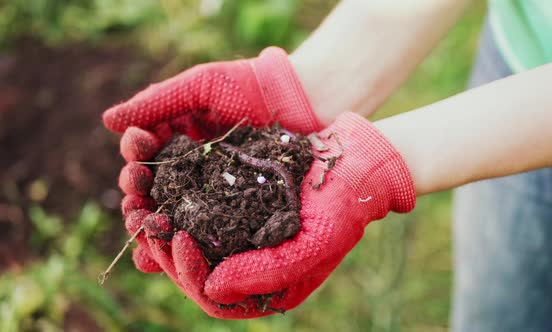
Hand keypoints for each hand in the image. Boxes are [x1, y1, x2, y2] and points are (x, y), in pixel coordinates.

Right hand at [104, 47, 322, 278]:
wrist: (294, 99)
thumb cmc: (245, 86)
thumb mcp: (198, 86)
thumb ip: (156, 102)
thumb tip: (108, 121)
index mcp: (172, 141)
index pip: (142, 157)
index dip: (134, 159)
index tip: (137, 153)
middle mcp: (185, 170)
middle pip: (150, 190)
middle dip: (137, 194)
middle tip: (137, 192)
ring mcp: (207, 192)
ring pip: (170, 214)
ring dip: (151, 223)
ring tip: (147, 224)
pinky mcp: (229, 210)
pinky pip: (200, 229)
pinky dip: (179, 241)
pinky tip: (166, 250)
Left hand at [119, 112, 415, 317]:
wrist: (357, 167)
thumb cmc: (341, 211)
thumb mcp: (312, 247)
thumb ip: (265, 274)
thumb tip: (212, 289)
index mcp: (266, 285)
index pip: (214, 295)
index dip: (188, 272)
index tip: (178, 239)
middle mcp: (248, 264)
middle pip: (192, 268)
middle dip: (162, 246)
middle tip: (142, 220)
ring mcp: (240, 234)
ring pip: (188, 236)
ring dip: (159, 218)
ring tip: (138, 198)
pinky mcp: (235, 204)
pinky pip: (196, 207)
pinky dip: (175, 195)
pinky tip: (157, 178)